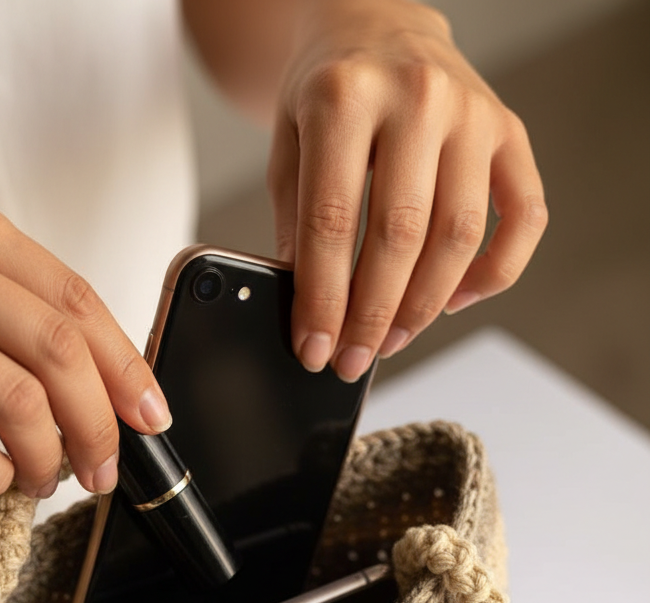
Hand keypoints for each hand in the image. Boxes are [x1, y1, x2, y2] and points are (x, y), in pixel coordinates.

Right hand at [0, 190, 171, 497]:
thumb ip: (11, 306)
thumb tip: (105, 382)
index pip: (75, 300)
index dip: (127, 368)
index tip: (151, 416)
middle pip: (59, 352)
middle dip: (101, 425)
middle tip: (106, 468)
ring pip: (20, 402)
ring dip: (50, 458)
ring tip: (45, 478)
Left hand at [268, 0, 547, 378]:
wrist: (377, 28)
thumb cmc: (329, 92)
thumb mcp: (289, 145)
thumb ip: (296, 223)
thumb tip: (312, 313)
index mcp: (346, 97)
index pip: (333, 223)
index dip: (324, 300)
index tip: (314, 348)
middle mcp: (417, 98)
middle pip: (401, 237)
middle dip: (372, 315)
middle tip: (352, 359)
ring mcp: (473, 114)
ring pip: (459, 237)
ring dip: (424, 306)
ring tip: (391, 339)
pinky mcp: (509, 131)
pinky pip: (523, 218)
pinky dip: (494, 274)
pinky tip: (454, 300)